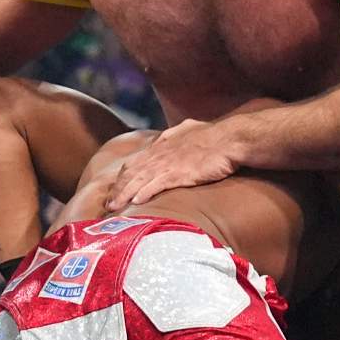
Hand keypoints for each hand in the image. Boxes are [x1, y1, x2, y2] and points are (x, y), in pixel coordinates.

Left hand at [107, 119, 238, 210]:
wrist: (231, 138)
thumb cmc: (214, 137)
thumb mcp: (188, 131)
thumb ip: (175, 136)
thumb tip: (167, 139)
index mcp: (162, 144)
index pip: (135, 161)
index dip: (123, 177)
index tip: (116, 190)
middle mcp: (161, 153)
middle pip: (132, 171)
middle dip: (118, 189)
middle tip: (108, 205)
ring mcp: (170, 163)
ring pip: (140, 179)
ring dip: (125, 194)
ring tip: (114, 207)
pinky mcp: (180, 173)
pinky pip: (157, 184)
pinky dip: (145, 192)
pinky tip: (136, 201)